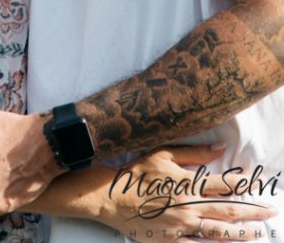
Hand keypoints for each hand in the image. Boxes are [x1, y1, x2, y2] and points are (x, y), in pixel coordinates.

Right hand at [95, 146, 277, 239]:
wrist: (112, 198)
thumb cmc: (137, 174)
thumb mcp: (163, 155)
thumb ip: (193, 153)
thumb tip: (219, 148)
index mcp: (188, 183)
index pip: (223, 184)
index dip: (243, 183)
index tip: (258, 183)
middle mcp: (189, 206)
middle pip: (228, 209)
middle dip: (252, 211)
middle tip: (271, 212)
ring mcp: (182, 226)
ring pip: (219, 231)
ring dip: (242, 232)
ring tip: (259, 232)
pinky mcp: (173, 242)